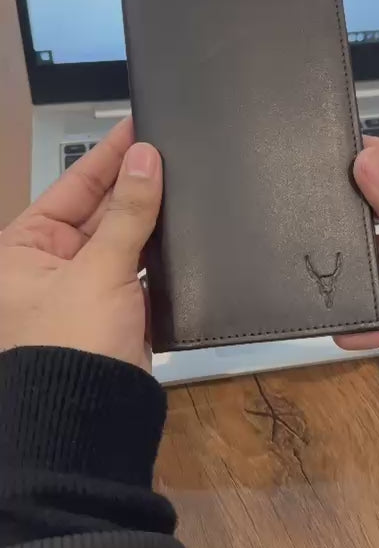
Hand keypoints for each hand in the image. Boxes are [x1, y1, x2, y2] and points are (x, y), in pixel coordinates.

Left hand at [0, 118, 161, 370]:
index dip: (106, 156)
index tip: (139, 127)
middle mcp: (48, 262)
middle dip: (132, 186)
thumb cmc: (73, 337)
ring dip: (148, 219)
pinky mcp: (113, 310)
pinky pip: (135, 270)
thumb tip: (146, 156)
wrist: (86, 420)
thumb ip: (127, 212)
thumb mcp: (98, 268)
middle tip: (172, 152)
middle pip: (97, 211)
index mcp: (23, 247)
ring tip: (185, 182)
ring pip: (120, 240)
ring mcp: (82, 287)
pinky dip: (156, 253)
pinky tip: (184, 230)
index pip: (71, 186)